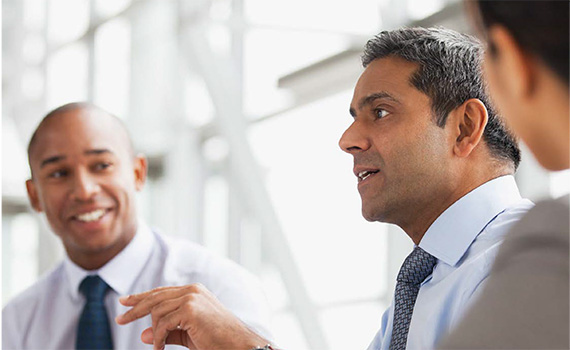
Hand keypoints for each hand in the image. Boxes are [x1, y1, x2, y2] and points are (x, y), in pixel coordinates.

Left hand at [115, 283, 268, 349]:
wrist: (238, 344)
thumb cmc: (217, 340)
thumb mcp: (189, 334)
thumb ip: (168, 331)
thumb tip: (142, 334)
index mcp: (194, 292)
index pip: (161, 292)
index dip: (142, 297)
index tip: (125, 302)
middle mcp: (192, 290)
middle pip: (155, 297)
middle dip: (135, 309)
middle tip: (120, 319)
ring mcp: (191, 297)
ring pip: (157, 312)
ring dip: (153, 333)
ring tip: (158, 347)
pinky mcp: (190, 308)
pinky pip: (162, 324)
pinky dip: (157, 338)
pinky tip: (160, 348)